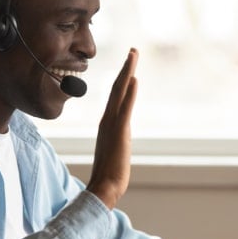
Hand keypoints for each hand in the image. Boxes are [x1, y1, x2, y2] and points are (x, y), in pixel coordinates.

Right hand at [86, 48, 138, 208]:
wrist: (103, 188)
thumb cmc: (109, 174)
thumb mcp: (115, 149)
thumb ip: (118, 137)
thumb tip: (121, 132)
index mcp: (108, 123)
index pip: (116, 95)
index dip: (122, 78)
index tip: (129, 64)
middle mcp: (108, 119)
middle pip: (117, 87)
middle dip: (126, 68)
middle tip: (133, 50)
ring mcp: (112, 124)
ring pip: (120, 92)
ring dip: (127, 72)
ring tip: (133, 55)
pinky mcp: (119, 133)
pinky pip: (125, 109)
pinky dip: (130, 93)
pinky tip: (134, 79)